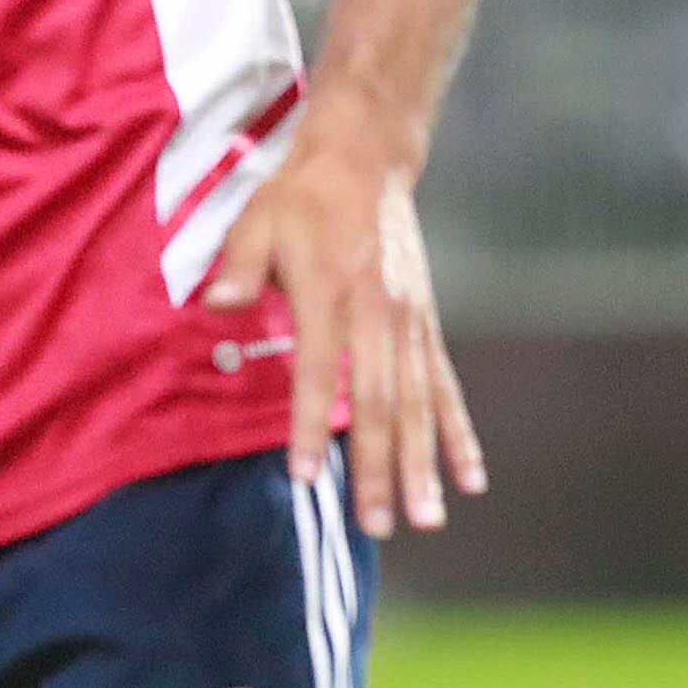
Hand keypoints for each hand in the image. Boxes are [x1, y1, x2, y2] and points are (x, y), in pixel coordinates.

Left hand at [205, 123, 485, 539]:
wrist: (365, 161)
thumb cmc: (299, 197)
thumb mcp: (254, 220)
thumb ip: (239, 267)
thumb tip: (217, 306)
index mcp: (329, 292)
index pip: (318, 372)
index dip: (309, 427)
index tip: (306, 477)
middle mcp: (377, 313)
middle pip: (380, 403)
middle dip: (379, 468)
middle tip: (380, 526)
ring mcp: (410, 322)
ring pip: (420, 405)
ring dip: (423, 465)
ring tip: (427, 518)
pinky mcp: (427, 325)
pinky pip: (446, 388)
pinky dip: (458, 434)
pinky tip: (471, 478)